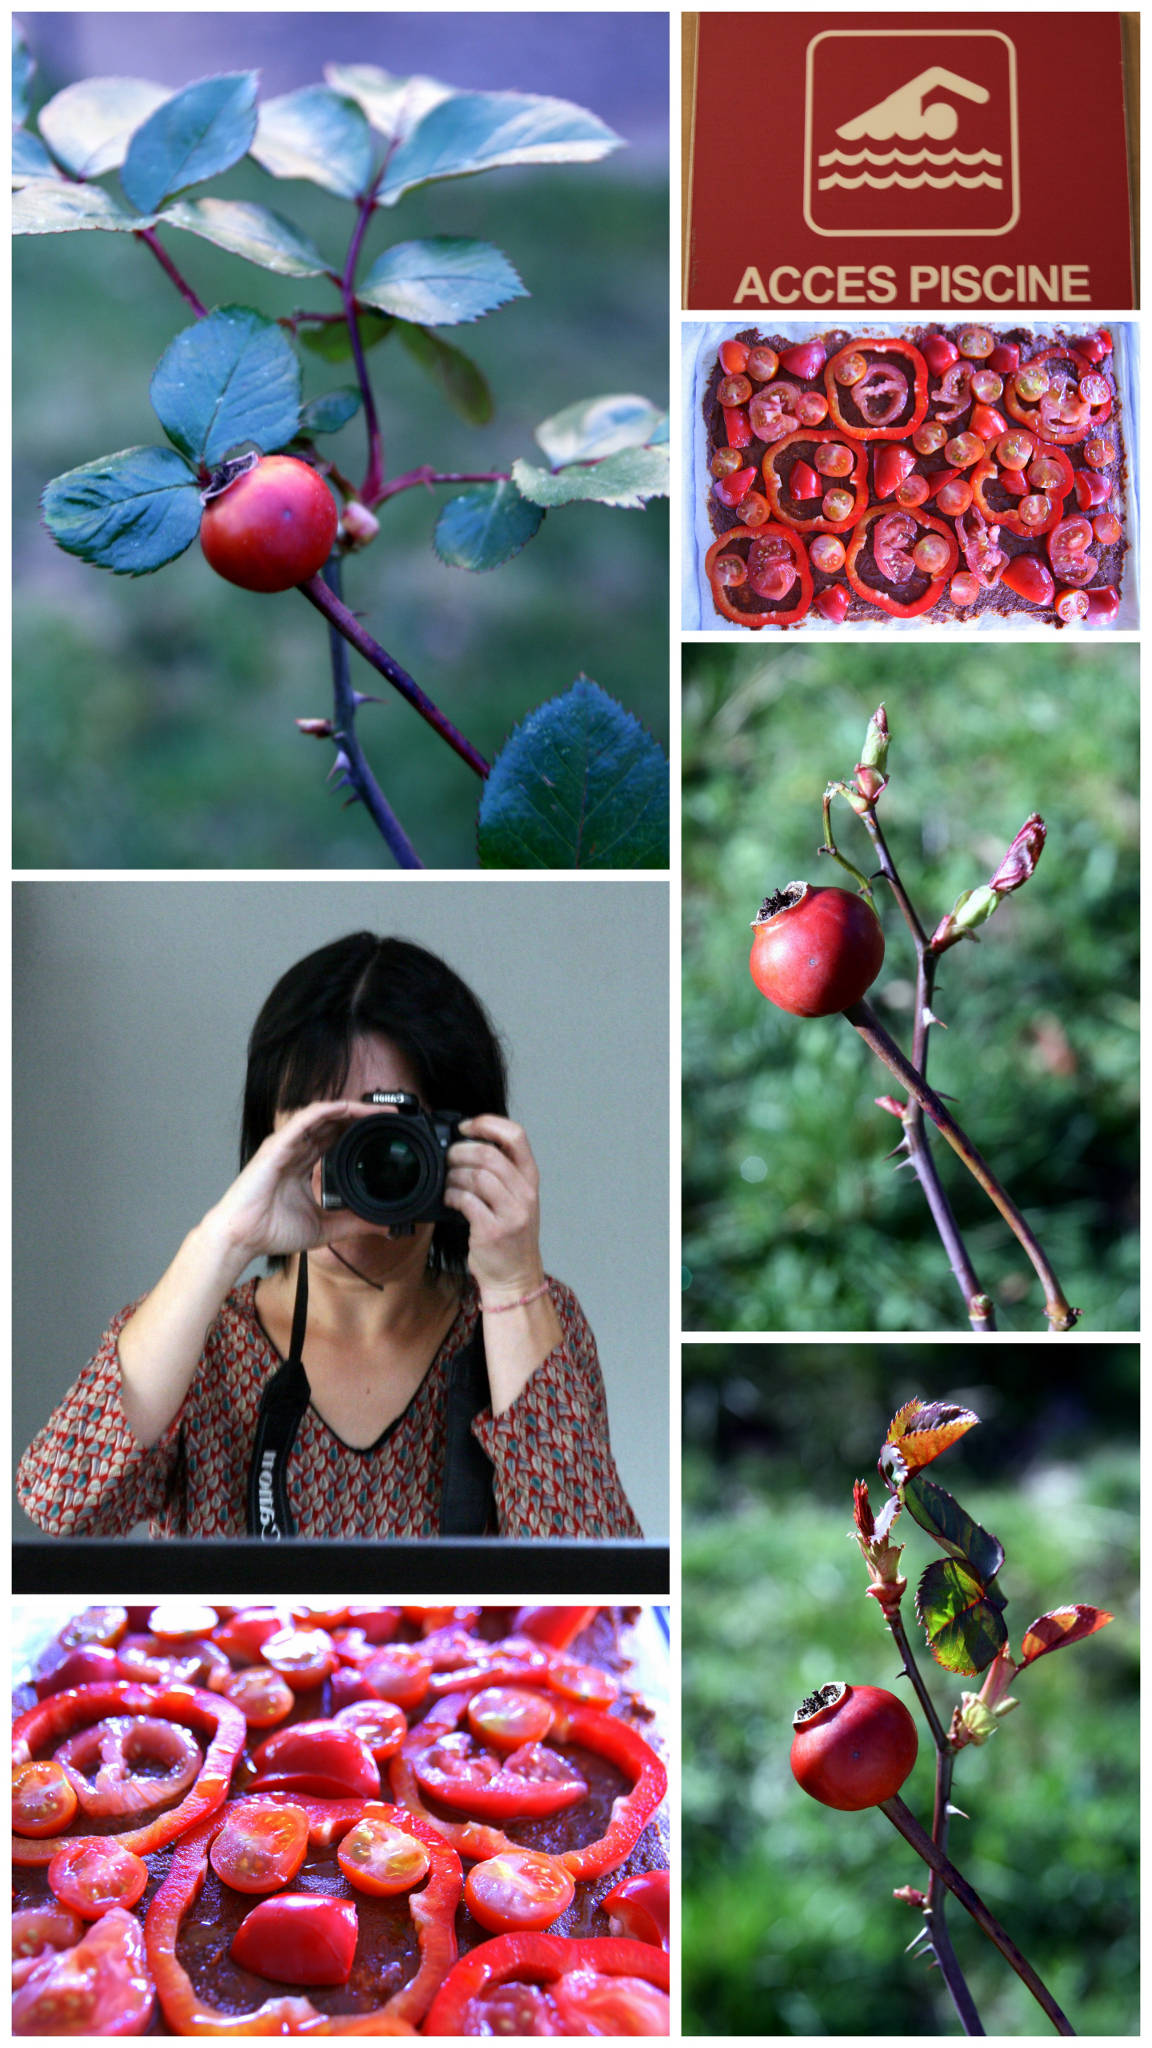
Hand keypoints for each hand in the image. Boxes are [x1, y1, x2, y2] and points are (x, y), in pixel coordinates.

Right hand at [207, 1099, 382, 1264]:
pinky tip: (347, 1108)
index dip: (358, 1131)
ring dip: (350, 1109)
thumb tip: (385, 1225)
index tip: (385, 1132)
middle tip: (390, 1118)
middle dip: (361, 1117)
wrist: (242, 1238)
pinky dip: (327, 1110)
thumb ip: (354, 1223)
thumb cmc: (272, 1231)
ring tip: (377, 1111)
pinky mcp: (277, 1145)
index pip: (335, 1139)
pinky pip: (305, 1119)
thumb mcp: (325, 1227)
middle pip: (332, 1123)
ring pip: (322, 1116)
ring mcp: (286, 1145)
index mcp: (303, 1165)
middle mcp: (295, 1150)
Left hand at [445, 1115, 545, 1298]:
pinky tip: (450, 1200)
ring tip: (448, 1182)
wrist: (515, 1277)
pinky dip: (451, 1196)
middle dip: (460, 1151)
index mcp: (530, 1178)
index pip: (516, 1135)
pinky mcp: (493, 1230)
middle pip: (489, 1154)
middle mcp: (525, 1193)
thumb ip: (501, 1172)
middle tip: (448, 1158)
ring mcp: (511, 1213)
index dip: (488, 1123)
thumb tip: (465, 1143)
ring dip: (453, 1175)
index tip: (466, 1127)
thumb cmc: (511, 1235)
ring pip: (476, 1175)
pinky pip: (466, 1200)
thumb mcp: (516, 1198)